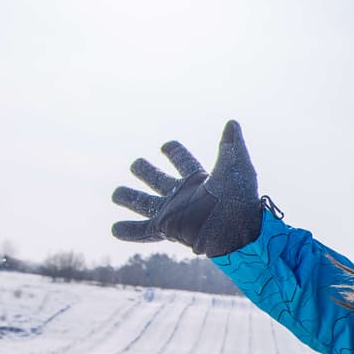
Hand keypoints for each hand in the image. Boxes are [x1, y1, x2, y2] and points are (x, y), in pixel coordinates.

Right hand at [111, 120, 266, 257]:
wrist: (236, 230)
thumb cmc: (239, 200)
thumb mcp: (236, 167)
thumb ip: (231, 146)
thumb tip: (232, 123)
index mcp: (198, 180)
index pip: (183, 161)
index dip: (174, 152)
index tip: (166, 145)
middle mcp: (182, 195)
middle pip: (158, 180)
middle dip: (146, 171)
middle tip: (135, 164)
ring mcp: (172, 212)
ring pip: (144, 203)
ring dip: (129, 198)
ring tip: (115, 194)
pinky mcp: (166, 228)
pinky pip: (142, 231)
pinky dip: (128, 230)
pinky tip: (114, 229)